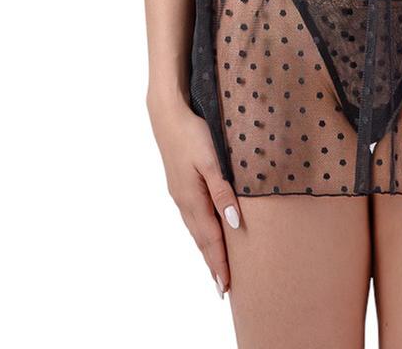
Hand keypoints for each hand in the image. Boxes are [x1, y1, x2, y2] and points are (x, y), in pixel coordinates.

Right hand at [147, 94, 240, 297]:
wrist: (167, 114)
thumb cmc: (193, 134)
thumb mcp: (212, 161)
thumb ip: (223, 192)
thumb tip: (235, 224)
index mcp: (193, 199)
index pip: (210, 239)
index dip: (219, 263)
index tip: (226, 286)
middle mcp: (184, 201)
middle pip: (201, 239)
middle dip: (213, 263)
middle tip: (223, 287)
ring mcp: (179, 193)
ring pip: (196, 228)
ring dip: (206, 249)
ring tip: (216, 267)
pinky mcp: (179, 184)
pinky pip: (192, 216)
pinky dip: (201, 232)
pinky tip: (205, 232)